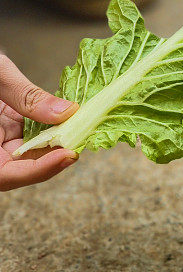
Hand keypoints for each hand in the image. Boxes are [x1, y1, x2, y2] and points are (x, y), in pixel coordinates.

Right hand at [0, 54, 78, 190]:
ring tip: (84, 129)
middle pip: (25, 167)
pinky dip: (56, 127)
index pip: (7, 175)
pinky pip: (36, 133)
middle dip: (57, 156)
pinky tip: (74, 117)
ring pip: (34, 151)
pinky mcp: (11, 125)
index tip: (67, 155)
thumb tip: (65, 112)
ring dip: (60, 142)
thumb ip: (26, 96)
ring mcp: (2, 138)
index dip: (38, 170)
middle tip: (85, 140)